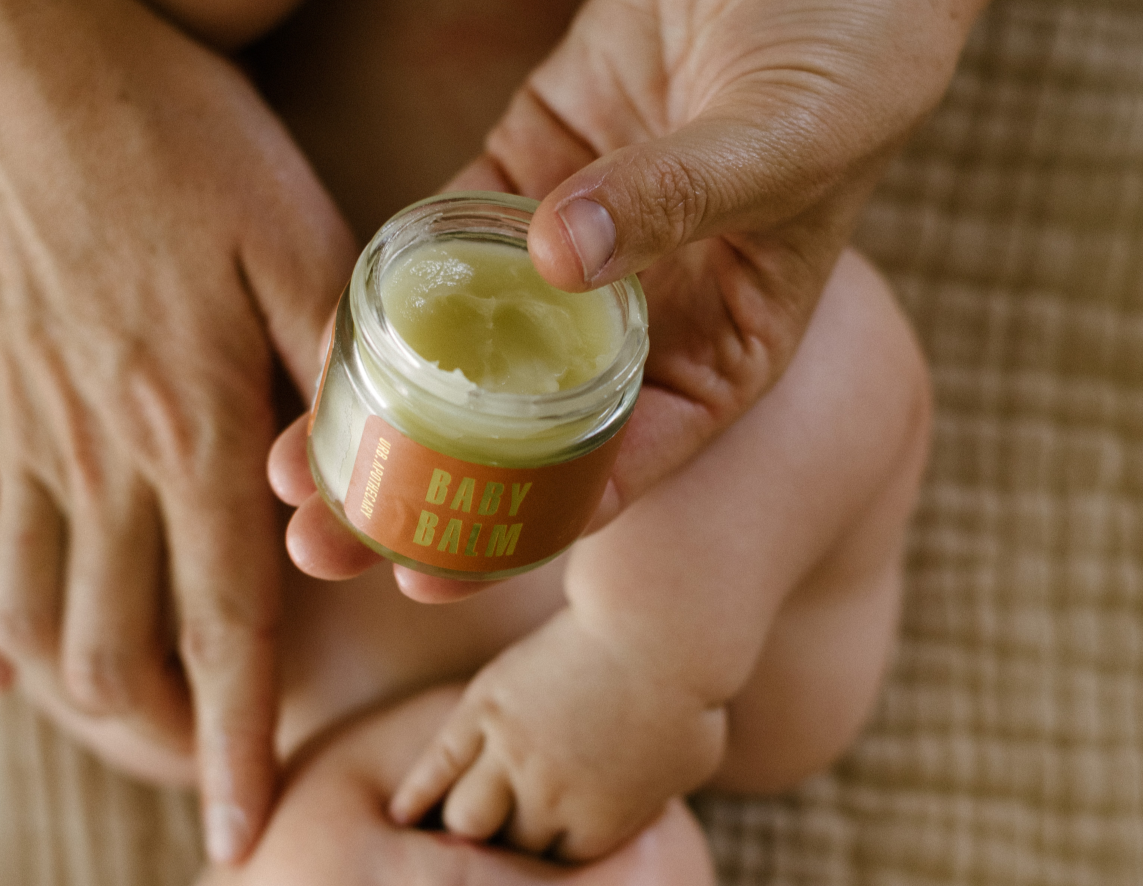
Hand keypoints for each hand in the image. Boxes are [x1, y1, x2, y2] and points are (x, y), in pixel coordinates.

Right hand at [0, 0, 355, 860]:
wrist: (19, 53)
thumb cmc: (179, 144)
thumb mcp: (296, 245)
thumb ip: (339, 377)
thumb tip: (370, 478)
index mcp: (191, 440)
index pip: (223, 637)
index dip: (234, 749)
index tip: (241, 833)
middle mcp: (94, 465)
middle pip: (116, 653)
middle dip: (164, 734)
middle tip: (205, 760)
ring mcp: (17, 441)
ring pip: (27, 617)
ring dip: (77, 690)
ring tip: (129, 720)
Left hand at [284, 0, 978, 590]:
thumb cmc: (853, 40)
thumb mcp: (787, 136)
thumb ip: (680, 199)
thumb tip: (552, 259)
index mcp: (722, 354)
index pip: (612, 473)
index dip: (515, 532)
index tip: (424, 575)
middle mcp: (642, 325)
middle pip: (516, 439)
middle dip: (416, 494)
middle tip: (319, 547)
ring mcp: (575, 253)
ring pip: (463, 357)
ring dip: (381, 412)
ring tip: (289, 472)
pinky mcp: (527, 168)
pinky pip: (445, 248)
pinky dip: (385, 295)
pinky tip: (325, 341)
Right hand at [389, 611, 724, 861]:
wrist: (658, 628)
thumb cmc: (690, 695)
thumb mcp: (690, 767)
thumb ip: (651, 803)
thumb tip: (639, 816)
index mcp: (601, 826)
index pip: (558, 870)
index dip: (551, 864)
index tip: (545, 855)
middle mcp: (550, 801)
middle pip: (507, 854)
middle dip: (505, 858)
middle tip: (490, 856)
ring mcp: (512, 755)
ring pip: (464, 819)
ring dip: (462, 830)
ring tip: (448, 840)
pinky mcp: (484, 710)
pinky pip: (437, 765)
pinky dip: (416, 794)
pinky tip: (399, 816)